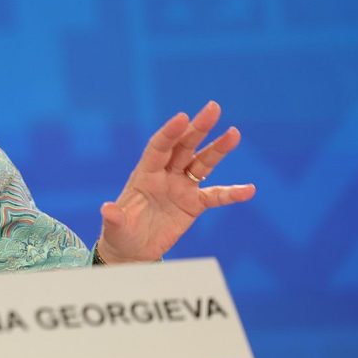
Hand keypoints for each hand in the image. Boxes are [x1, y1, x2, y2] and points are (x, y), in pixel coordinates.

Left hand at [96, 101, 255, 262]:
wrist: (133, 249)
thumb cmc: (120, 233)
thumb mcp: (116, 227)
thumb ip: (115, 217)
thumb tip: (107, 210)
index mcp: (144, 174)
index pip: (158, 147)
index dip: (170, 132)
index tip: (182, 117)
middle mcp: (165, 175)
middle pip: (183, 146)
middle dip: (198, 128)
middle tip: (213, 108)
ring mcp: (181, 187)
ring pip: (202, 163)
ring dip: (218, 149)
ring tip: (234, 134)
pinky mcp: (193, 203)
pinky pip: (215, 196)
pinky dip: (232, 193)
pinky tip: (249, 189)